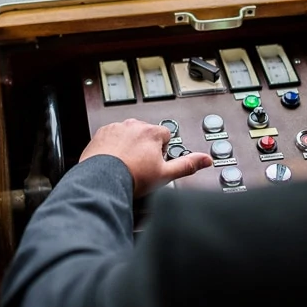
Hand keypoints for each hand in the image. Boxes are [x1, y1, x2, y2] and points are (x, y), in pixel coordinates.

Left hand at [79, 118, 212, 196]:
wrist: (103, 181)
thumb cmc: (132, 177)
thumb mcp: (165, 174)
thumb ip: (187, 164)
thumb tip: (205, 160)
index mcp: (151, 132)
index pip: (166, 135)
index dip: (163, 151)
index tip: (156, 162)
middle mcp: (133, 125)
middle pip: (146, 133)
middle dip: (146, 147)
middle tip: (141, 165)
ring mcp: (116, 128)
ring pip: (128, 134)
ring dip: (129, 145)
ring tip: (127, 164)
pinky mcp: (101, 134)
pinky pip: (111, 137)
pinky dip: (112, 146)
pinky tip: (113, 161)